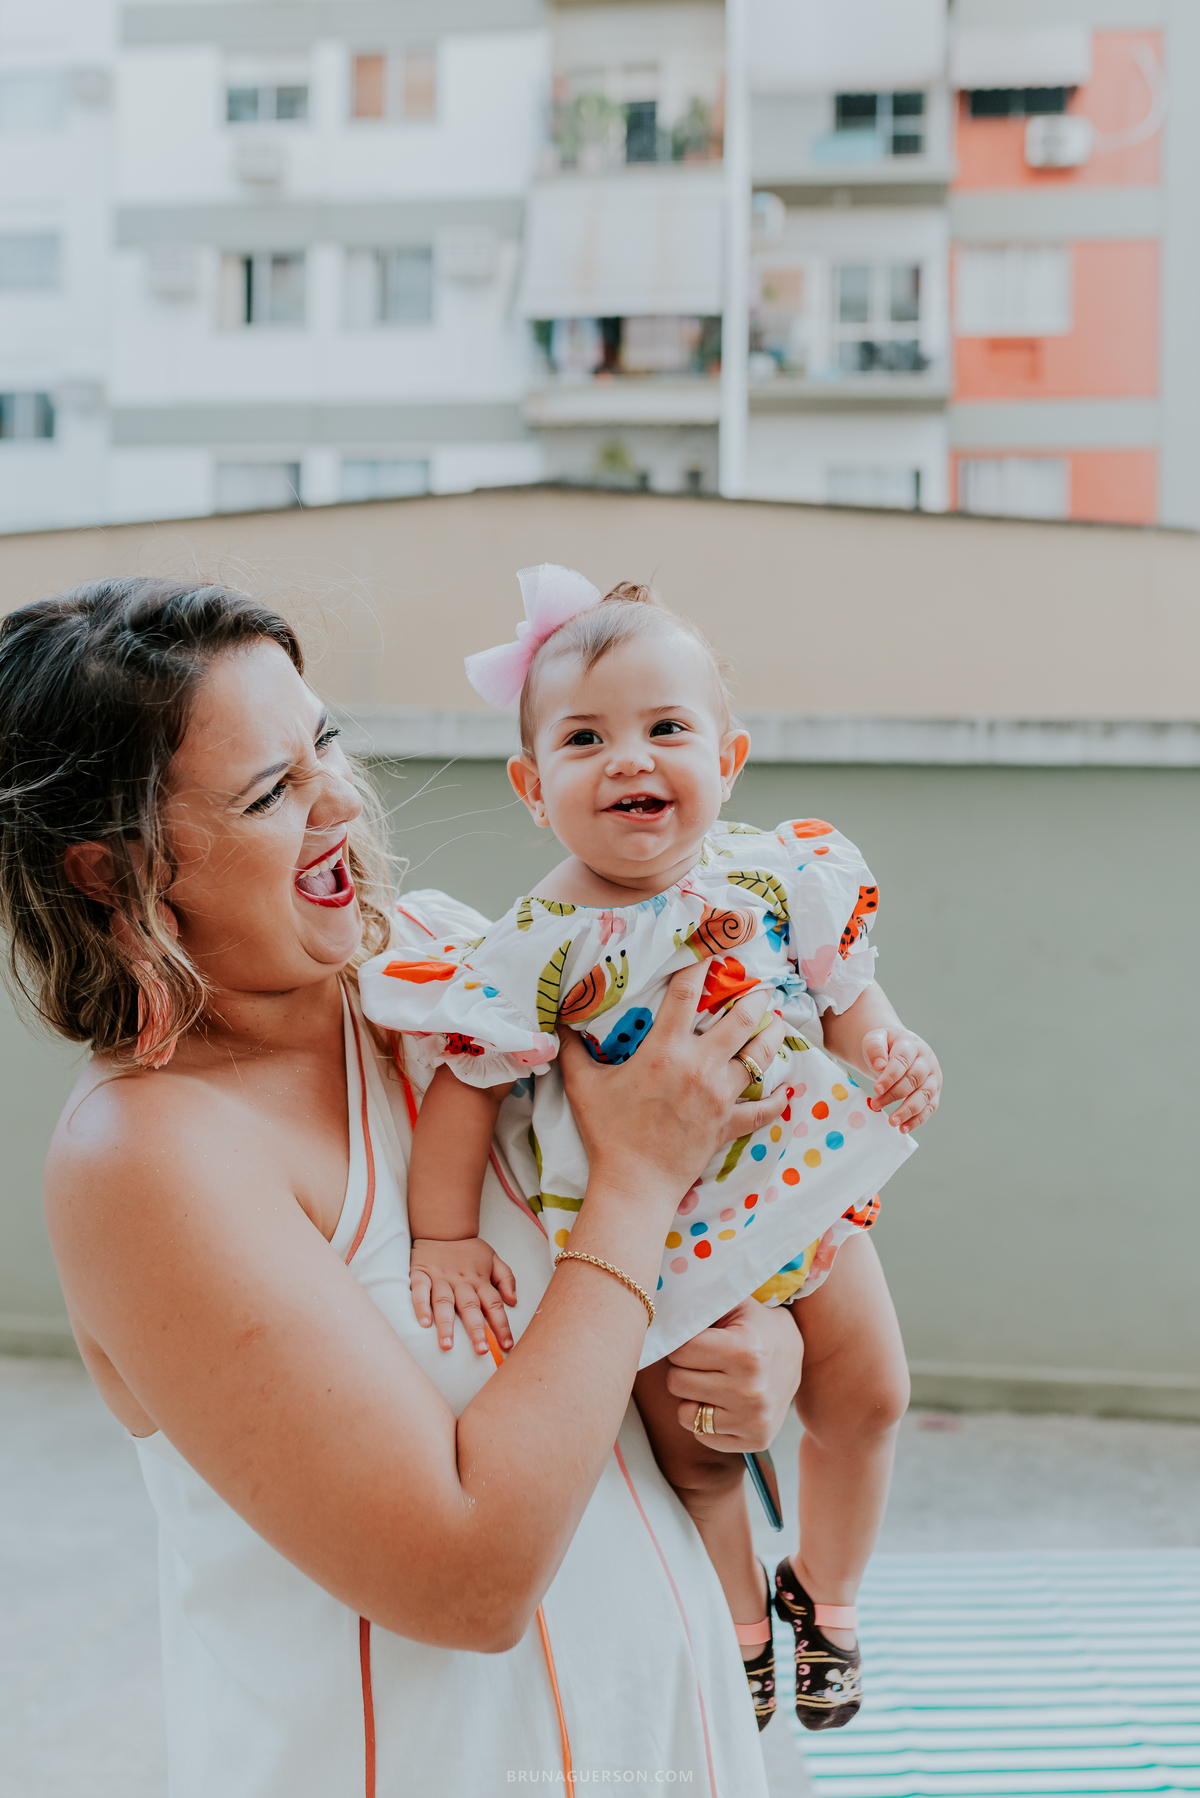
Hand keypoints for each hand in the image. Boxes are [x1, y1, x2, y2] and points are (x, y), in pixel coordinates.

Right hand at [410, 1237, 516, 1354]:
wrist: (443, 1228)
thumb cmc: (469, 1250)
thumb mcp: (493, 1258)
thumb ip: (506, 1278)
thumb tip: (513, 1300)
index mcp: (480, 1280)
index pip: (494, 1304)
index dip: (501, 1325)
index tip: (507, 1345)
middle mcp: (461, 1281)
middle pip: (470, 1307)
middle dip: (476, 1330)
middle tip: (481, 1350)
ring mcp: (440, 1278)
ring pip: (444, 1302)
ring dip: (446, 1324)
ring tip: (447, 1346)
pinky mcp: (421, 1274)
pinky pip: (420, 1291)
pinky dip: (421, 1306)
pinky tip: (424, 1323)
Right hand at [558, 962, 788, 1225]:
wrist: (634, 1184)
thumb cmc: (607, 1134)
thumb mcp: (582, 1086)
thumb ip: (572, 1050)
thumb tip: (558, 1021)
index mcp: (664, 1051)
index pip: (685, 994)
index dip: (698, 965)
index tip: (710, 948)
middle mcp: (699, 1067)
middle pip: (739, 1019)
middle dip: (755, 997)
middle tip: (762, 986)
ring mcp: (719, 1096)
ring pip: (760, 1058)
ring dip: (772, 1037)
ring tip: (777, 1023)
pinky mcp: (729, 1124)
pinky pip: (763, 1109)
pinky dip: (776, 1099)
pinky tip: (784, 1090)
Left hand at [663, 1299, 804, 1452]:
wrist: (795, 1356)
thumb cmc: (756, 1326)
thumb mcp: (735, 1305)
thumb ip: (698, 1305)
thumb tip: (660, 1316)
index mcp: (746, 1351)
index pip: (679, 1352)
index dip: (681, 1344)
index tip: (696, 1340)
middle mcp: (751, 1389)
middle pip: (677, 1383)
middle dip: (684, 1369)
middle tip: (703, 1361)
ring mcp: (754, 1419)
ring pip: (685, 1414)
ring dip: (692, 1397)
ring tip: (712, 1381)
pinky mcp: (756, 1441)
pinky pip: (701, 1434)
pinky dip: (706, 1419)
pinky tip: (724, 1402)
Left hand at [862, 1026, 941, 1131]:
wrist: (896, 1048)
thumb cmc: (885, 1045)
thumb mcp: (875, 1038)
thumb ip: (875, 1047)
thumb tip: (880, 1065)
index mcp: (912, 1045)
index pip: (903, 1060)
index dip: (891, 1076)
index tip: (876, 1089)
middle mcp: (927, 1061)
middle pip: (914, 1079)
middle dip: (894, 1094)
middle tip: (875, 1104)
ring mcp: (933, 1078)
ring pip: (924, 1096)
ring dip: (908, 1110)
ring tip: (892, 1121)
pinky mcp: (934, 1093)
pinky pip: (929, 1108)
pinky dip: (917, 1120)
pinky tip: (903, 1128)